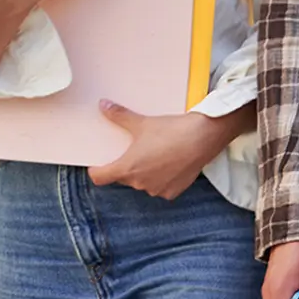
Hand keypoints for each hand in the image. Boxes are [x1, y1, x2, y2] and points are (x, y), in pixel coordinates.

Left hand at [89, 103, 221, 197]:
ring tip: (157, 154)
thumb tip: (103, 106)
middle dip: (127, 165)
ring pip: (143, 182)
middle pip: (124, 177)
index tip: (98, 164)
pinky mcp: (172, 192)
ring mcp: (156, 189)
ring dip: (146, 172)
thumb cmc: (171, 131)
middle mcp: (139, 183)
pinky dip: (162, 178)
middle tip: (137, 150)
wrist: (202, 137)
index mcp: (127, 168)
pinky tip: (170, 163)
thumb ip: (119, 116)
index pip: (100, 178)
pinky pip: (160, 187)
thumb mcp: (142, 122)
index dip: (97, 170)